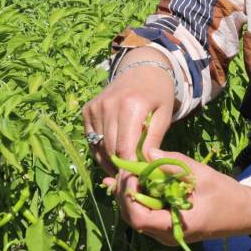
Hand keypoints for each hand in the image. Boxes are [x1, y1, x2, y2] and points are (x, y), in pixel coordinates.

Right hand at [82, 53, 176, 174]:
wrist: (141, 69)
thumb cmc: (158, 94)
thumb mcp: (164, 116)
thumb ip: (153, 140)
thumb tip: (145, 166)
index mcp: (130, 106)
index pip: (123, 148)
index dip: (129, 169)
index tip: (137, 181)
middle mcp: (108, 105)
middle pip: (109, 150)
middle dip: (120, 168)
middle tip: (132, 180)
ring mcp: (95, 107)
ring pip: (98, 147)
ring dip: (110, 162)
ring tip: (124, 170)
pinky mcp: (87, 110)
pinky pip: (91, 139)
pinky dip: (101, 151)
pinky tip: (114, 156)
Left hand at [103, 149, 250, 245]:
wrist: (246, 213)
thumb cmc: (227, 195)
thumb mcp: (202, 175)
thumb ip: (173, 164)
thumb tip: (147, 152)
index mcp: (176, 227)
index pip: (139, 218)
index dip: (130, 195)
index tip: (132, 173)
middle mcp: (167, 235)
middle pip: (132, 218)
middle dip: (124, 192)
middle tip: (125, 168)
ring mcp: (167, 233)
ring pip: (136, 217)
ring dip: (127, 194)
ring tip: (124, 172)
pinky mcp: (169, 226)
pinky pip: (145, 214)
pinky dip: (136, 197)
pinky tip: (129, 181)